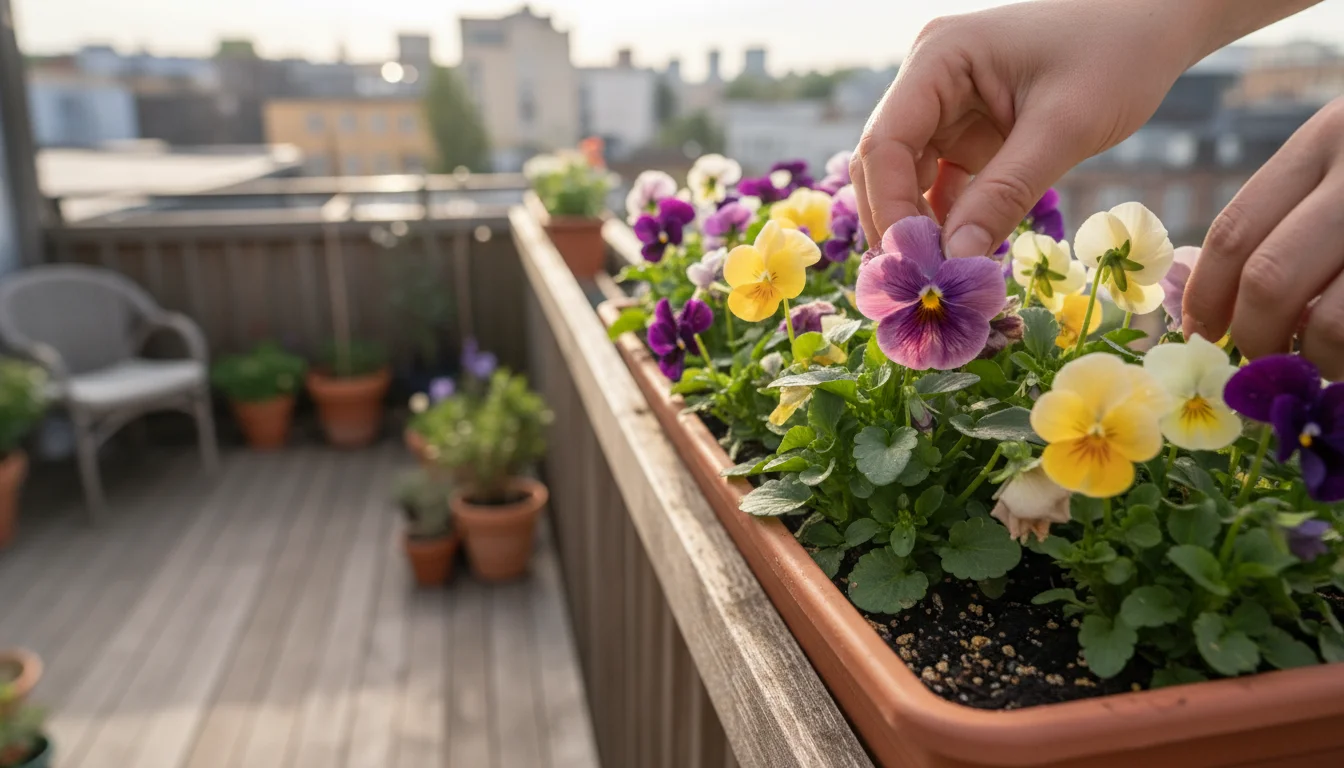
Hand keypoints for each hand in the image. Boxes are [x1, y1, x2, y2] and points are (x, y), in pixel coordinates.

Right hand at [851, 0, 1320, 257]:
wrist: (1157, 23)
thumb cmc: (1118, 56)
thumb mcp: (1064, 128)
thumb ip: (1005, 195)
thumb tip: (956, 262)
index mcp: (940, 58)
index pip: (886, 143)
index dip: (890, 208)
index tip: (913, 266)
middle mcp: (928, 79)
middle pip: (886, 164)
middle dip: (897, 225)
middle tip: (919, 286)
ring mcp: (944, 106)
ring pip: (907, 180)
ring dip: (920, 229)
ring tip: (940, 281)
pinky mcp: (966, 131)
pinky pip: (941, 185)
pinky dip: (948, 222)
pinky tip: (961, 258)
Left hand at [1183, 98, 1343, 377]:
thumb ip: (1293, 210)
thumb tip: (1219, 309)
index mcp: (1325, 139)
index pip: (1234, 231)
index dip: (1205, 298)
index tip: (1200, 336)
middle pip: (1268, 280)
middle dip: (1253, 337)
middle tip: (1257, 362)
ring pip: (1331, 324)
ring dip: (1316, 359)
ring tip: (1319, 360)